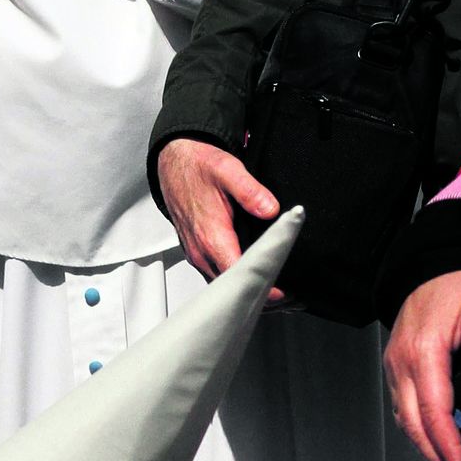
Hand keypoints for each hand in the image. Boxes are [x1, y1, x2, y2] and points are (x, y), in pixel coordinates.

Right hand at [155, 137, 286, 296]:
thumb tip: (271, 209)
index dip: (260, 286)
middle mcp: (201, 251)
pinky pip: (215, 275)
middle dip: (257, 294)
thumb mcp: (228, 169)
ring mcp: (197, 254)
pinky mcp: (196, 253)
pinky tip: (250, 279)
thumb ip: (250, 191)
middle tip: (286, 297)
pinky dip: (233, 282)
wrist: (174, 163)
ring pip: (222, 284)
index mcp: (211, 235)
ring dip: (244, 291)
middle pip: (230, 286)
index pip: (237, 273)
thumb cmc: (198, 167)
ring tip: (272, 293)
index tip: (280, 293)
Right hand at [385, 271, 460, 460]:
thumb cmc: (457, 283)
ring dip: (423, 446)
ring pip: (404, 420)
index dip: (447, 442)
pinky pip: (403, 408)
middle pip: (413, 424)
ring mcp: (394, 368)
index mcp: (424, 352)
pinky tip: (433, 441)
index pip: (434, 410)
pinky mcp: (396, 368)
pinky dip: (417, 429)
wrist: (431, 266)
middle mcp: (402, 364)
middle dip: (433, 455)